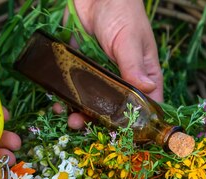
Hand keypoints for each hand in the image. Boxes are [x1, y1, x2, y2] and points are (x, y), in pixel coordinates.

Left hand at [56, 0, 162, 128]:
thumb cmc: (121, 9)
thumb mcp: (129, 38)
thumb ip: (134, 65)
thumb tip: (148, 89)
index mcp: (142, 73)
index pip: (146, 105)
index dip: (138, 123)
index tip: (125, 139)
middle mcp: (122, 77)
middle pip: (115, 109)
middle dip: (101, 123)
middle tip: (86, 128)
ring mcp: (100, 73)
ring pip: (92, 101)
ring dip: (81, 113)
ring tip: (70, 120)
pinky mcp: (80, 65)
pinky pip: (73, 87)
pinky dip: (66, 98)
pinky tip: (57, 105)